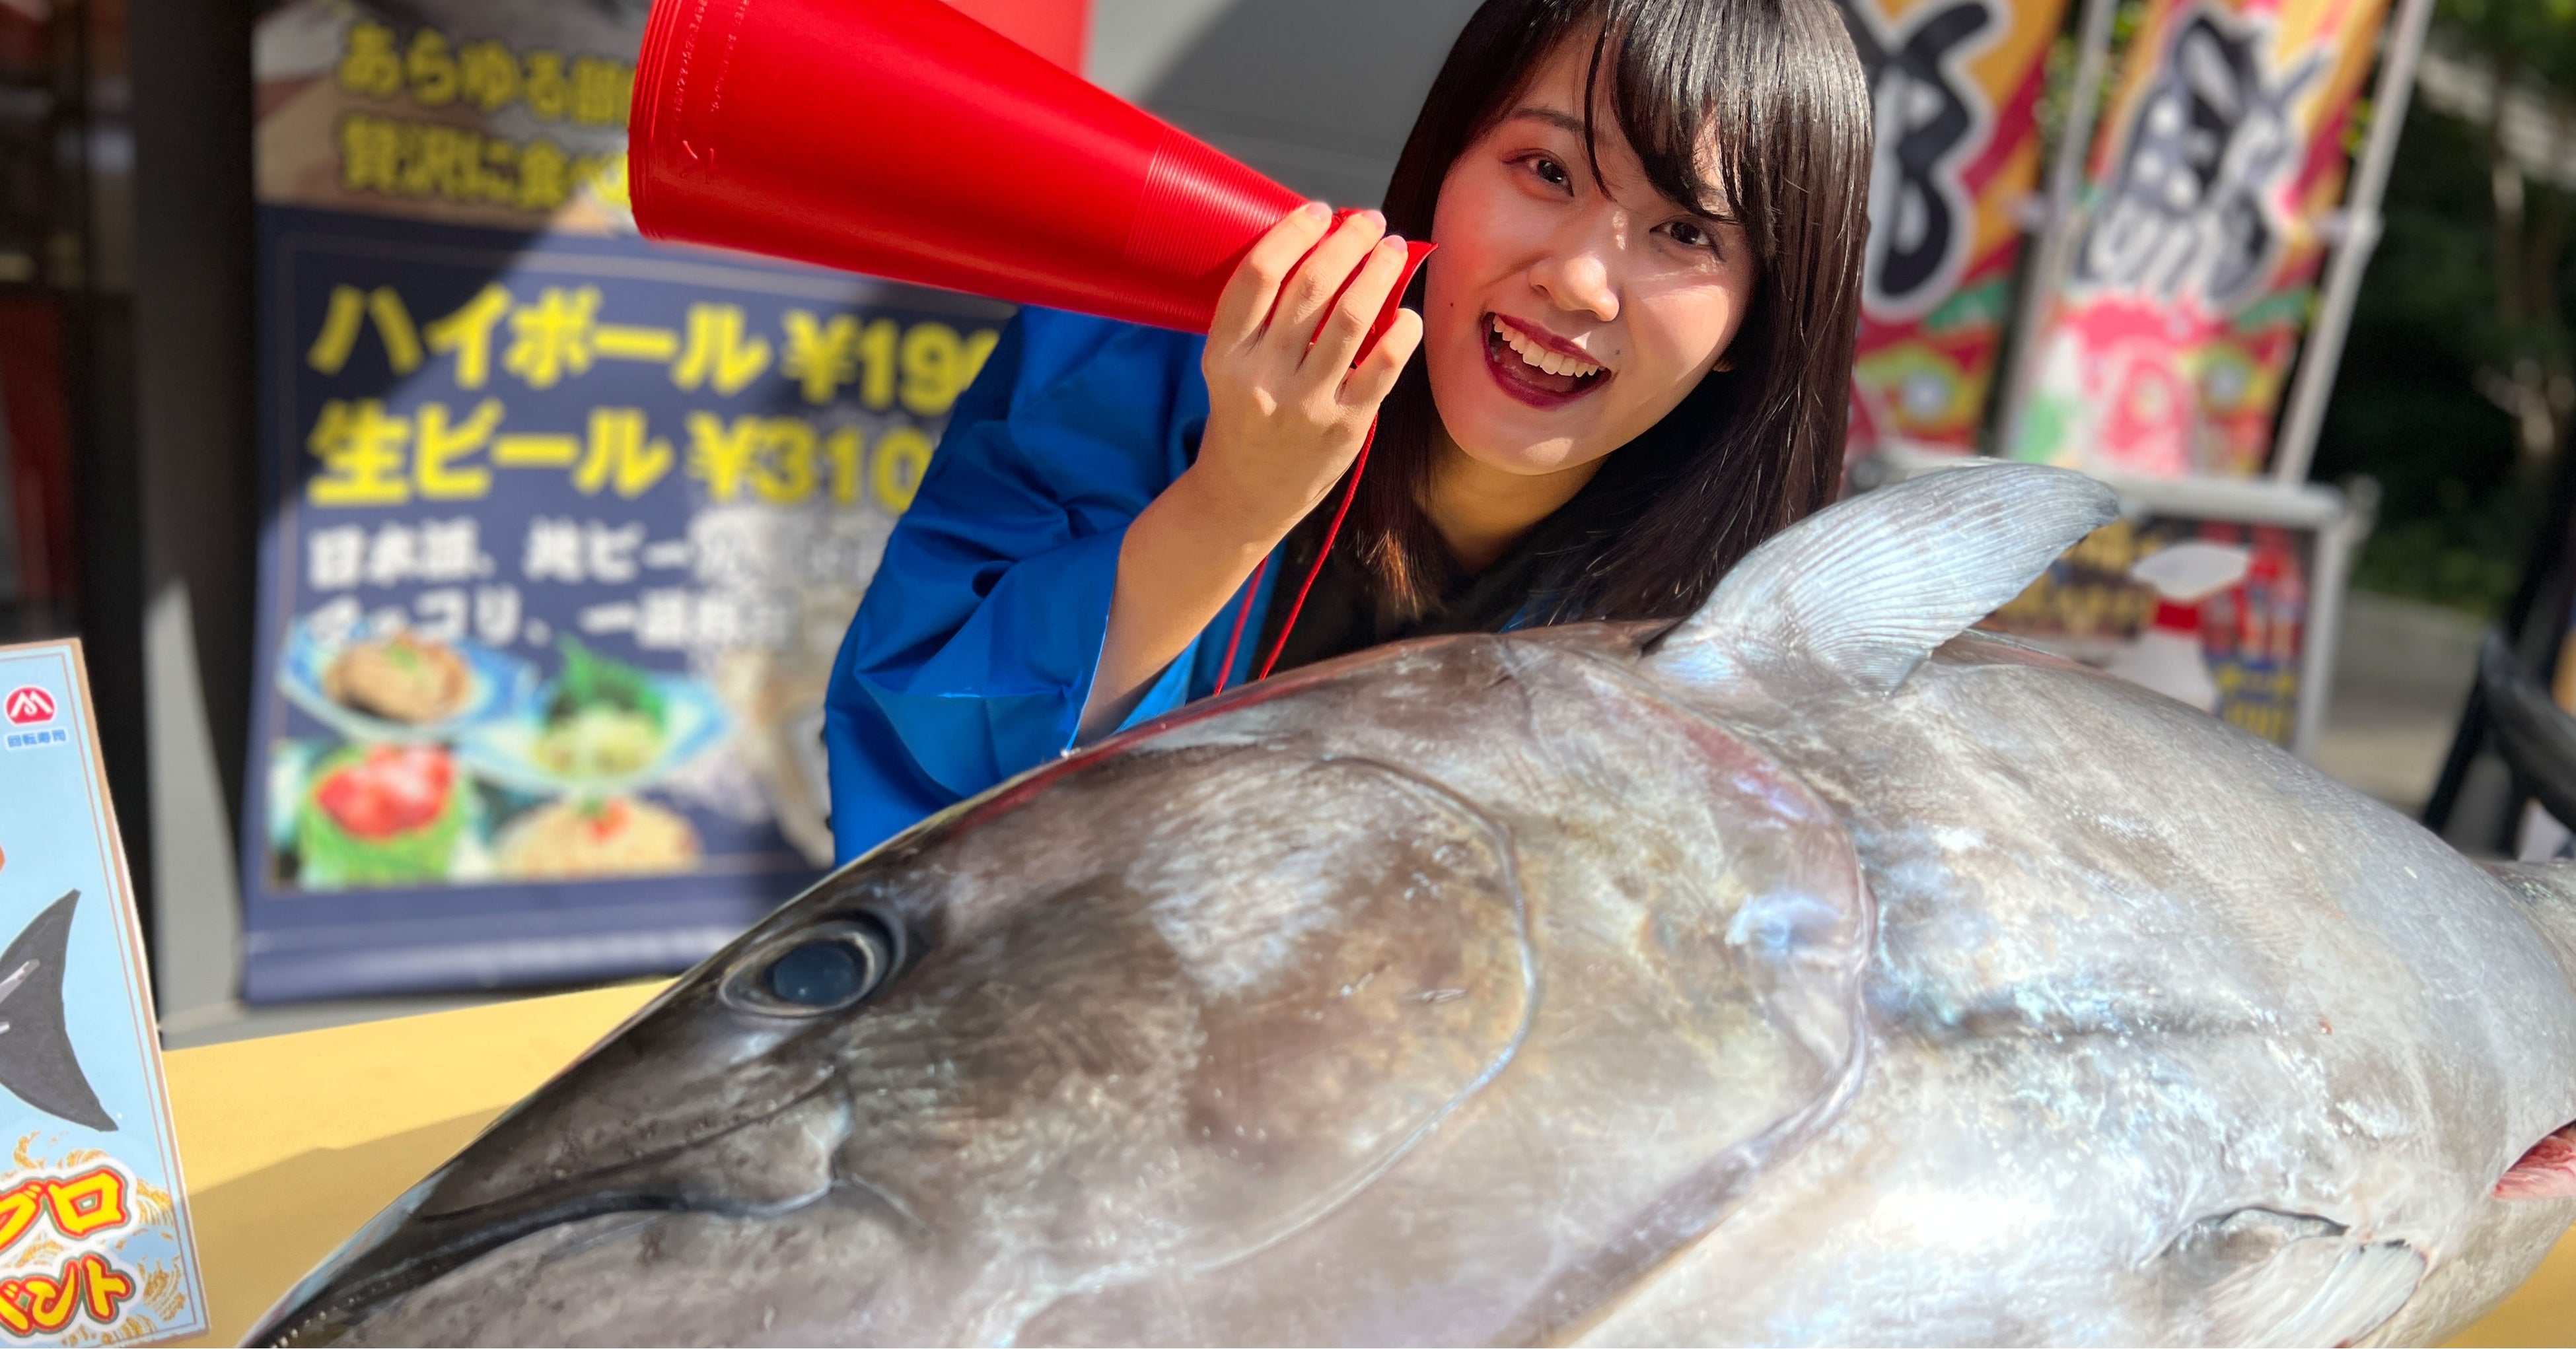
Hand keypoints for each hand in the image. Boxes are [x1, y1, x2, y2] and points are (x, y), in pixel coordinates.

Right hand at [1182, 202, 1425, 544]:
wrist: (1245, 495)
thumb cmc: (1246, 414)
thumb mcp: (1233, 365)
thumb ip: (1266, 318)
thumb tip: (1327, 246)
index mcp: (1225, 354)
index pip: (1259, 275)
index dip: (1293, 232)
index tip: (1320, 211)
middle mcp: (1262, 377)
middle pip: (1311, 287)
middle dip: (1348, 242)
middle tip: (1371, 221)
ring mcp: (1305, 404)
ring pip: (1353, 318)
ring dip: (1380, 272)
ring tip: (1393, 250)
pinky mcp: (1344, 427)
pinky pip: (1383, 367)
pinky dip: (1402, 332)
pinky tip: (1408, 314)